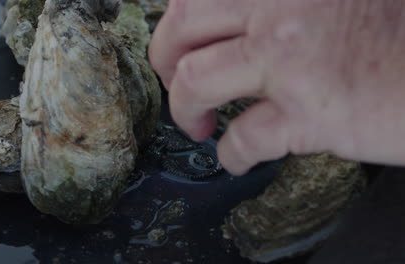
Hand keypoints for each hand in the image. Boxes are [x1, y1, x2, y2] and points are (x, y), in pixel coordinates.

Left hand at [149, 0, 404, 174]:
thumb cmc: (395, 32)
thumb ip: (278, 6)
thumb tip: (235, 26)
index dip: (180, 23)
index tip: (180, 43)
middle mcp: (281, 8)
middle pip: (182, 25)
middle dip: (163, 60)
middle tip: (172, 81)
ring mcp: (289, 60)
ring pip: (194, 80)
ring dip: (184, 110)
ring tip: (197, 125)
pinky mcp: (307, 114)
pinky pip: (243, 139)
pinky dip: (232, 155)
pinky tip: (238, 158)